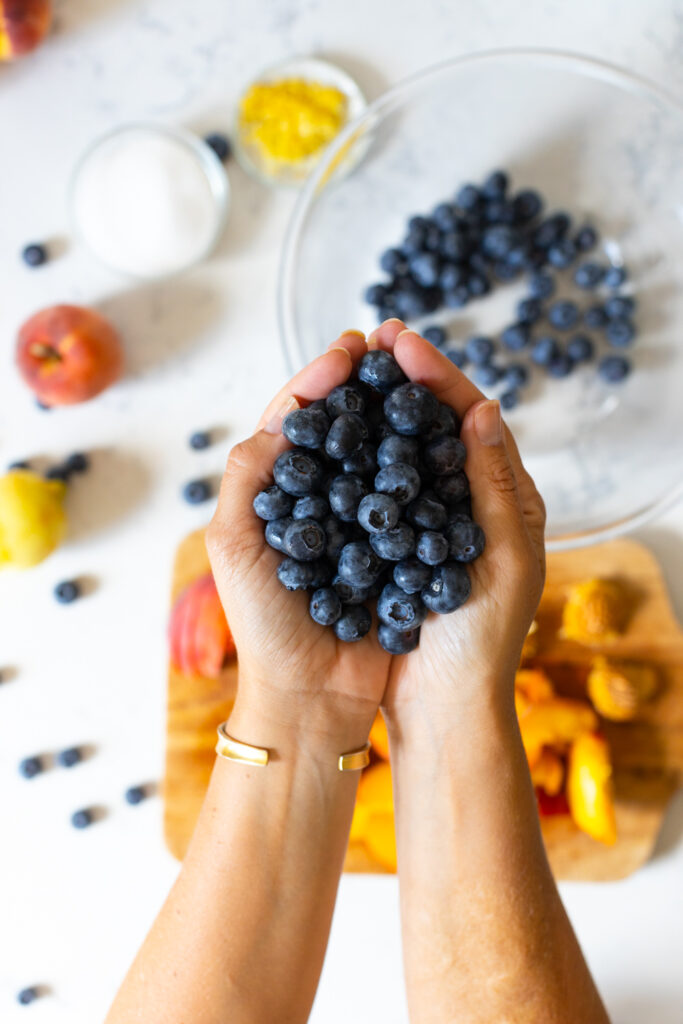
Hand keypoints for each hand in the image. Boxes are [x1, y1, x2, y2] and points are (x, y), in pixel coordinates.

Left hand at [207, 331, 389, 753]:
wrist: (313, 696)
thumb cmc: (264, 624)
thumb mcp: (235, 545)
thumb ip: (247, 478)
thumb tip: (281, 419)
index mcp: (276, 493)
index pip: (298, 420)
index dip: (321, 379)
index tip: (352, 348)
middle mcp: (321, 500)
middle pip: (346, 427)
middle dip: (368, 384)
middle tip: (395, 344)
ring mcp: (361, 524)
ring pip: (384, 455)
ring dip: (402, 415)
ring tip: (425, 377)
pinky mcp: (396, 549)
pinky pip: (414, 499)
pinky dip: (428, 467)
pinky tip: (447, 439)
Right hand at [373, 321, 546, 732]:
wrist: (443, 706)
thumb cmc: (482, 642)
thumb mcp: (503, 561)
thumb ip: (496, 487)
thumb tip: (486, 409)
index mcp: (503, 500)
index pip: (471, 420)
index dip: (438, 376)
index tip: (401, 341)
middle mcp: (463, 501)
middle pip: (433, 424)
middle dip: (403, 380)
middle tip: (369, 340)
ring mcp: (423, 522)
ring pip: (399, 449)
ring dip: (375, 409)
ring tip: (346, 373)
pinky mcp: (389, 544)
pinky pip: (372, 488)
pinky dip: (354, 457)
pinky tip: (330, 436)